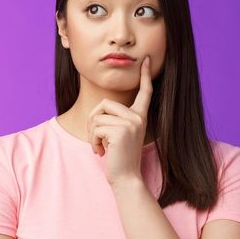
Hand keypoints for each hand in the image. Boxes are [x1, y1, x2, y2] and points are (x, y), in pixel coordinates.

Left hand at [86, 55, 152, 185]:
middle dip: (93, 121)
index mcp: (140, 116)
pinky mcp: (121, 131)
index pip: (145, 92)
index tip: (147, 60)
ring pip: (97, 117)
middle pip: (104, 104)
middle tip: (97, 139)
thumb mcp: (120, 134)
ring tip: (100, 147)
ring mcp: (131, 123)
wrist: (126, 178)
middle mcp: (138, 117)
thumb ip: (115, 120)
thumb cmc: (120, 158)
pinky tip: (101, 152)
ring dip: (91, 134)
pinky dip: (92, 141)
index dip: (146, 76)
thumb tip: (100, 109)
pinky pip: (96, 128)